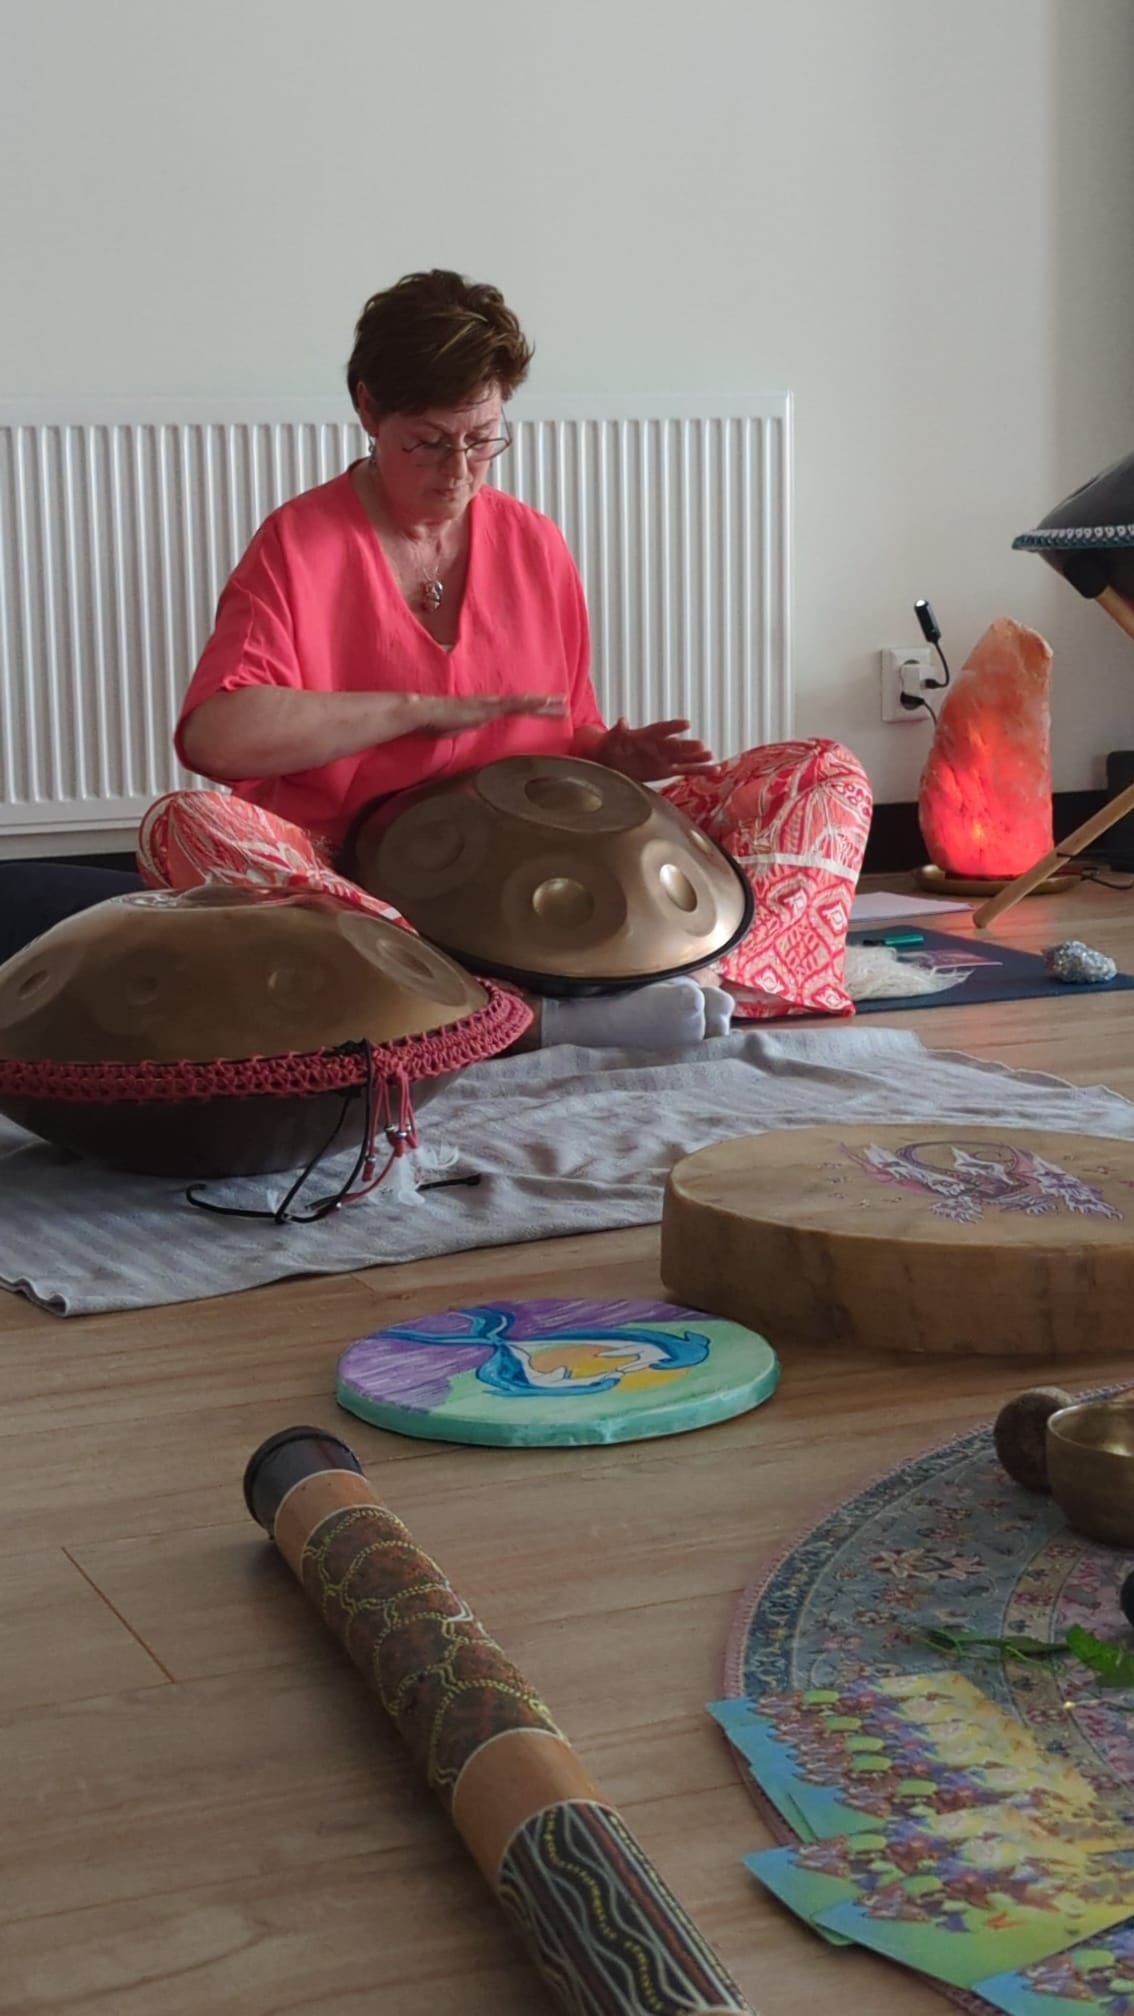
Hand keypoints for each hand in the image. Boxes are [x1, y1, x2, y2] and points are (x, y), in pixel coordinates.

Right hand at [416, 693, 567, 737]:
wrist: (424, 713)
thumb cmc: (435, 723)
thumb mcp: (456, 730)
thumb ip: (467, 730)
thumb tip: (469, 734)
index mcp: (485, 709)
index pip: (513, 709)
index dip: (531, 709)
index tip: (547, 709)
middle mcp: (491, 704)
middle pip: (524, 704)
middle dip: (545, 705)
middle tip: (565, 704)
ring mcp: (491, 704)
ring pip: (524, 703)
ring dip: (544, 704)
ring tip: (562, 704)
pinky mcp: (488, 708)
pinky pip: (514, 705)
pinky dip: (530, 704)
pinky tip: (543, 704)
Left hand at [593, 717, 714, 782]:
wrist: (609, 762)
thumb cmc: (610, 747)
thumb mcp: (610, 740)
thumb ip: (617, 732)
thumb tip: (622, 721)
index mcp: (646, 735)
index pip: (662, 729)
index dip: (674, 727)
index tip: (686, 724)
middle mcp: (658, 745)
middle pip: (676, 745)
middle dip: (688, 746)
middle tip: (701, 745)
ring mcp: (664, 758)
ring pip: (684, 757)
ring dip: (698, 758)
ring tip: (712, 757)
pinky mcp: (666, 770)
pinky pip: (685, 770)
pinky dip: (699, 770)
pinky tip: (714, 770)